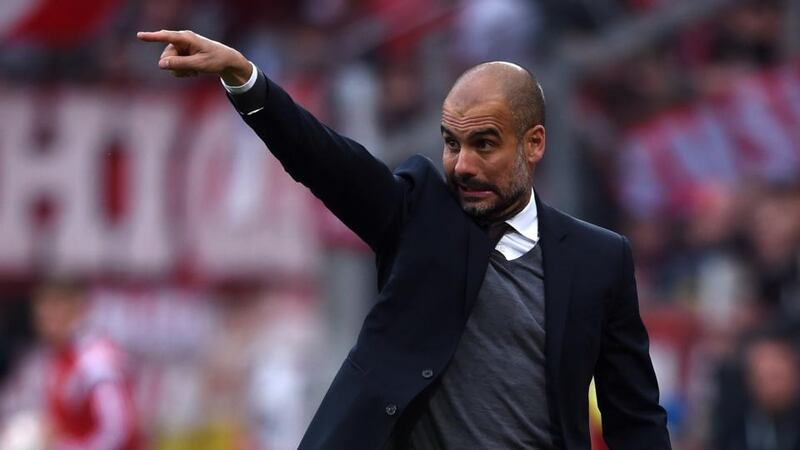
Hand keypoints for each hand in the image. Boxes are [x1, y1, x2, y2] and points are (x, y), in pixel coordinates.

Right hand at [136, 30, 251, 84]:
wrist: (226, 61)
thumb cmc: (215, 60)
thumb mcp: (198, 64)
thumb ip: (180, 64)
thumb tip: (161, 64)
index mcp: (186, 38)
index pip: (166, 36)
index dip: (152, 37)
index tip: (139, 35)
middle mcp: (181, 40)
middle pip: (166, 56)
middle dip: (175, 67)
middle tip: (191, 72)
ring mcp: (181, 47)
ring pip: (169, 63)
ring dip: (180, 70)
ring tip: (194, 71)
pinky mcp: (182, 54)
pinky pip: (174, 65)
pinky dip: (182, 71)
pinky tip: (193, 71)